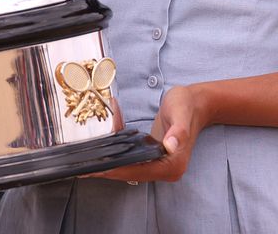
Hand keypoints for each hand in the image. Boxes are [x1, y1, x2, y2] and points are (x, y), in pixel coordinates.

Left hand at [94, 85, 208, 183]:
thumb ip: (178, 131)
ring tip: (86, 160)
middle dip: (107, 170)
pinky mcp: (153, 157)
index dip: (116, 170)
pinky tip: (106, 142)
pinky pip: (131, 159)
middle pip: (131, 173)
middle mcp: (166, 169)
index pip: (138, 171)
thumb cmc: (188, 105)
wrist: (195, 103)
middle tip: (81, 168)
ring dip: (109, 163)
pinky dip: (117, 152)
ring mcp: (160, 164)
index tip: (95, 169)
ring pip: (129, 168)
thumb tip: (171, 145)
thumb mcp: (181, 113)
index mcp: (173, 164)